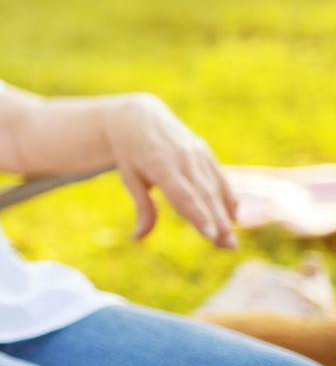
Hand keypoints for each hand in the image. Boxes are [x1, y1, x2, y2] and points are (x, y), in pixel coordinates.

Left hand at [104, 95, 237, 247]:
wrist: (140, 118)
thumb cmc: (131, 153)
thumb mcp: (130, 177)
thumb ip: (142, 206)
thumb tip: (138, 238)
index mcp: (160, 164)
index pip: (182, 194)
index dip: (197, 215)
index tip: (210, 234)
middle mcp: (183, 158)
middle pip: (203, 195)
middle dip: (218, 223)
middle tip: (229, 247)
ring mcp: (198, 154)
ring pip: (215, 188)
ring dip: (225, 216)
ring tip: (231, 242)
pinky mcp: (205, 152)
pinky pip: (219, 178)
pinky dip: (227, 198)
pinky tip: (234, 218)